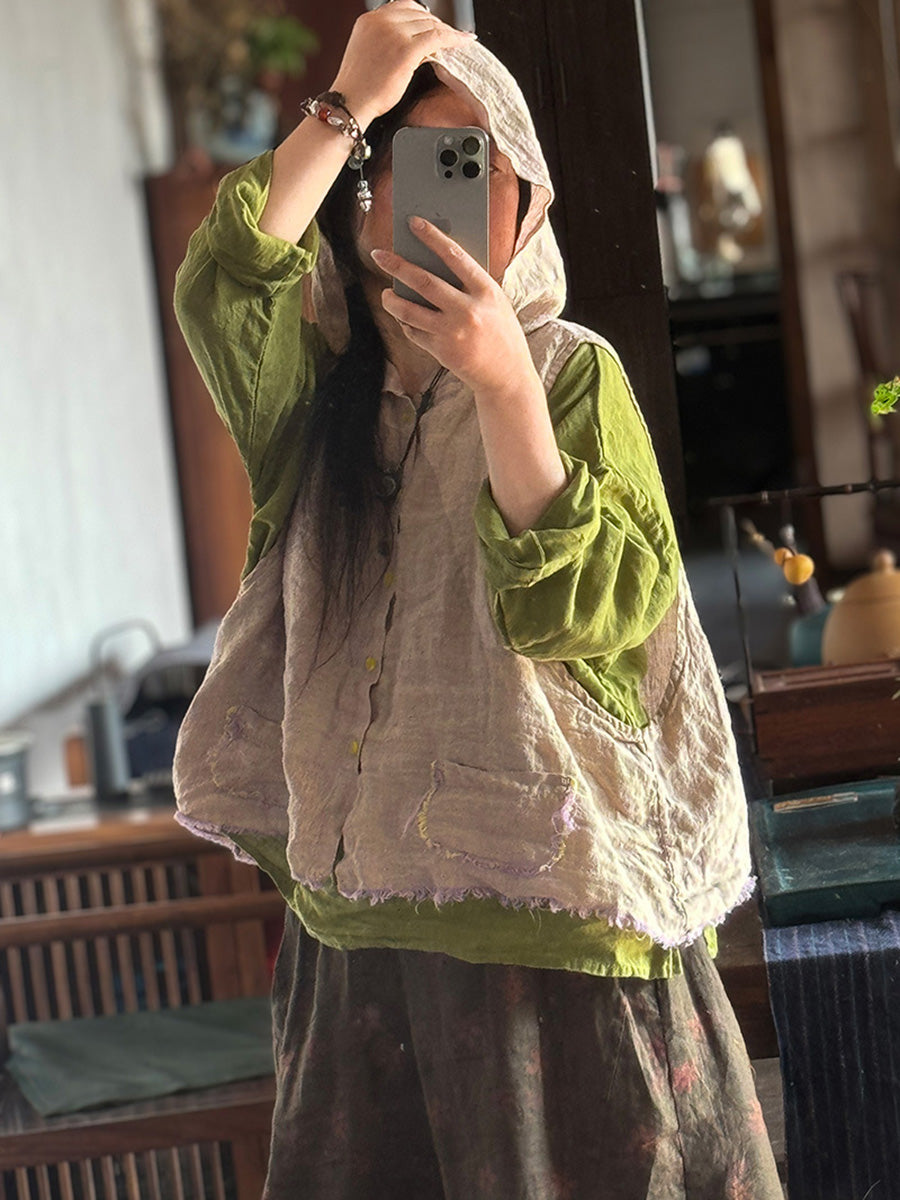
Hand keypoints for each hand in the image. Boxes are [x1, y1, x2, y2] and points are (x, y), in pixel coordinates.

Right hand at [331, 1, 474, 127]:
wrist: (350, 104)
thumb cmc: (358, 89)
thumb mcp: (369, 54)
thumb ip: (386, 42)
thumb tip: (411, 44)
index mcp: (369, 20)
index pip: (404, 7)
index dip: (422, 17)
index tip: (433, 27)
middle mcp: (380, 21)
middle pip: (420, 14)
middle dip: (437, 25)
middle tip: (449, 36)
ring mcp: (393, 33)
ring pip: (430, 24)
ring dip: (447, 32)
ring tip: (458, 40)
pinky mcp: (406, 49)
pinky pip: (437, 37)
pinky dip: (454, 38)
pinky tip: (464, 41)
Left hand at [372, 217, 539, 399]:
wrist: (507, 376)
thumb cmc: (501, 333)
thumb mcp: (495, 302)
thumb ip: (470, 285)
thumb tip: (434, 264)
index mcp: (486, 291)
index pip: (455, 256)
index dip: (432, 237)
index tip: (413, 223)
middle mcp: (469, 311)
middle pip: (424, 281)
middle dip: (397, 265)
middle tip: (379, 255)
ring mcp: (453, 332)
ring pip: (409, 311)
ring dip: (391, 300)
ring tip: (386, 294)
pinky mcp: (441, 351)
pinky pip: (413, 332)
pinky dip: (405, 323)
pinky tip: (403, 317)